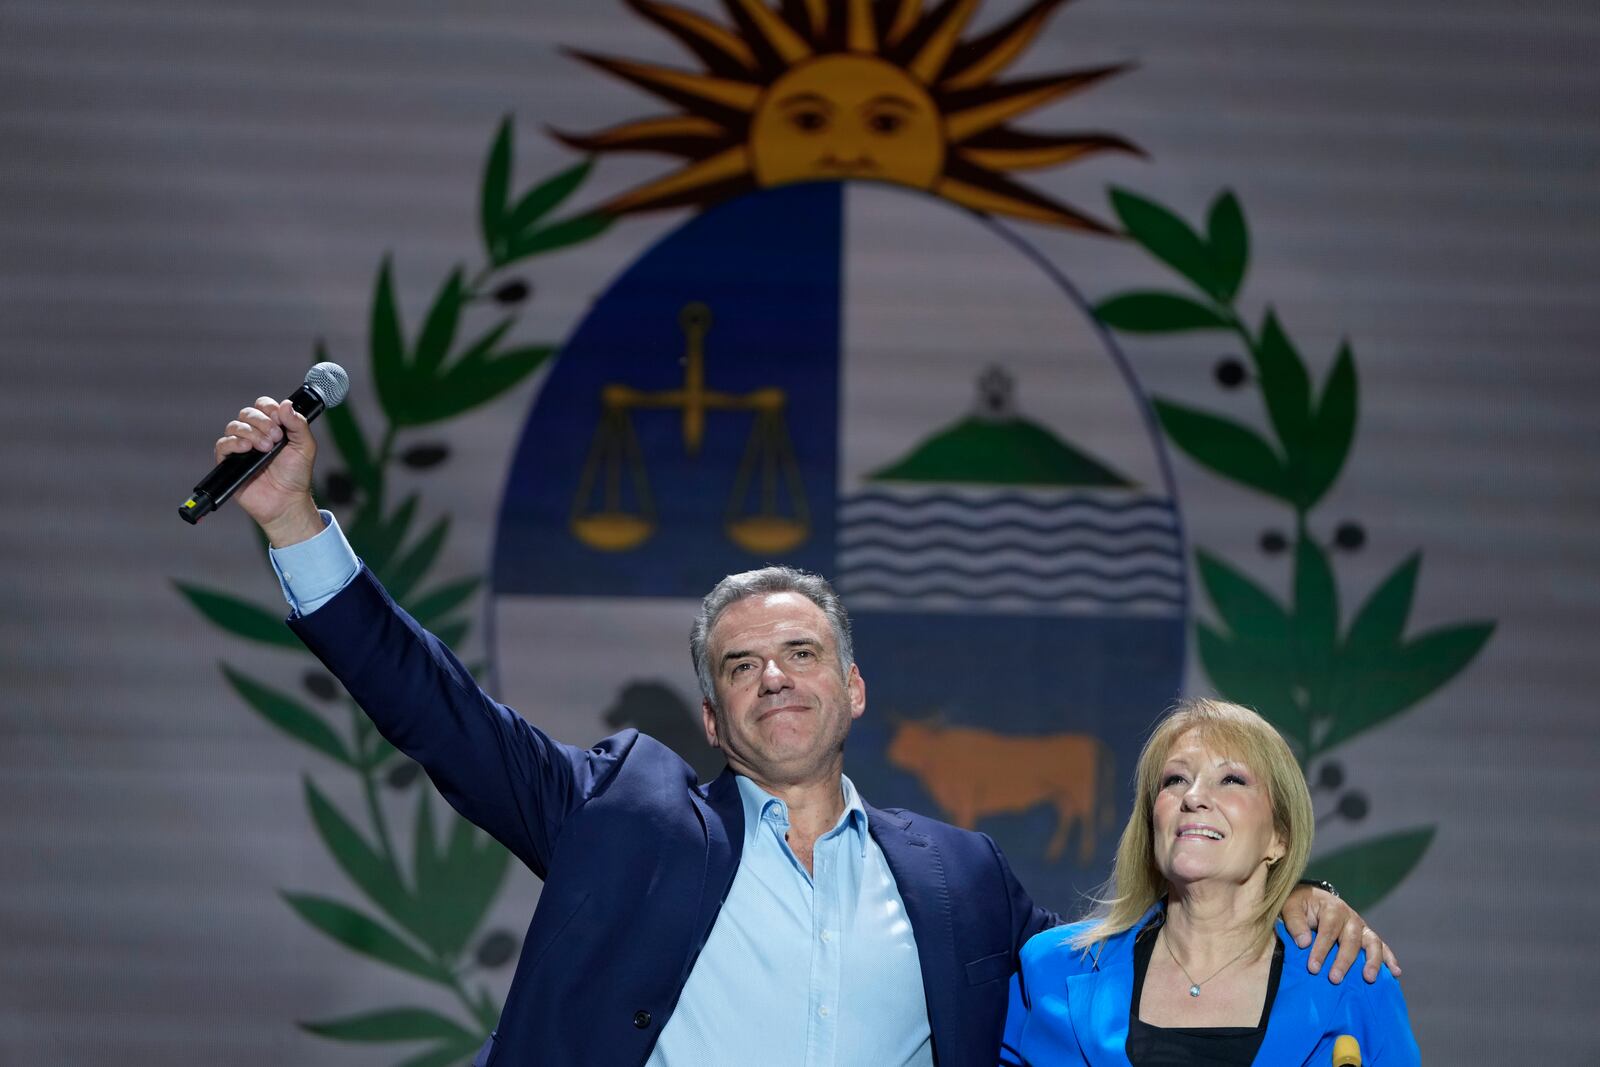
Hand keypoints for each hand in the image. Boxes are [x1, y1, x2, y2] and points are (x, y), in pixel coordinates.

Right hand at [215, 396, 321, 545]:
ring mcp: (241, 447)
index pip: (263, 406)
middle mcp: (254, 434)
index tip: (281, 420)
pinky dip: (233, 443)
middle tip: (276, 438)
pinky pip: (222, 445)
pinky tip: (247, 449)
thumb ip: (298, 424)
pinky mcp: (229, 462)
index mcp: (272, 427)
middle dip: (262, 422)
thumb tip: (286, 404)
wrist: (287, 500)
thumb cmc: (296, 475)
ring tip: (266, 447)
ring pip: (234, 426)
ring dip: (251, 432)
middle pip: (247, 413)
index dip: (270, 408)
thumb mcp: (305, 446)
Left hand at [1281, 885, 1400, 983]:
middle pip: (1351, 939)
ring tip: (1368, 979)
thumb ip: (1295, 922)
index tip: (1313, 968)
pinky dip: (1389, 959)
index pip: (1328, 931)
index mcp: (1332, 908)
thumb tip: (1304, 943)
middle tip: (1334, 979)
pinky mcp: (1367, 935)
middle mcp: (1350, 916)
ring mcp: (1361, 926)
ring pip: (1372, 942)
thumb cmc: (1299, 905)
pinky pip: (1382, 947)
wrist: (1311, 898)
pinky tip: (1395, 972)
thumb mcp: (1290, 906)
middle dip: (1343, 960)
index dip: (1321, 950)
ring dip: (1372, 961)